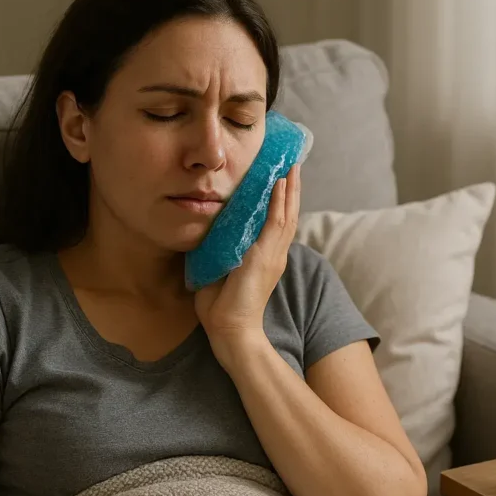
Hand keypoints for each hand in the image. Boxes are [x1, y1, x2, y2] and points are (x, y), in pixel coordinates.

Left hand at [195, 164, 300, 356]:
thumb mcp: (218, 270)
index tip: (280, 180)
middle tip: (293, 165)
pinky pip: (277, 222)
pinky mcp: (267, 256)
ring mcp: (274, 254)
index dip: (281, 201)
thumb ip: (216, 251)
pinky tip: (281, 184)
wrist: (230, 330)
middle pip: (288, 214)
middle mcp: (275, 254)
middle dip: (291, 189)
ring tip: (292, 167)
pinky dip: (280, 201)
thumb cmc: (221, 308)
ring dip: (290, 189)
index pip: (277, 223)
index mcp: (266, 258)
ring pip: (287, 214)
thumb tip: (202, 234)